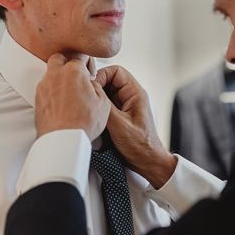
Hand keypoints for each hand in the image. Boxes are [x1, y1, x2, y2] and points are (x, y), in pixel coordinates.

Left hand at [35, 54, 109, 139]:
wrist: (63, 140)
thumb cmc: (82, 123)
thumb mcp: (103, 102)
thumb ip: (97, 86)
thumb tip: (91, 84)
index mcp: (73, 71)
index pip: (80, 56)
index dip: (87, 64)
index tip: (90, 73)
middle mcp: (56, 75)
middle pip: (60, 58)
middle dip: (68, 64)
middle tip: (77, 76)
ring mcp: (44, 86)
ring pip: (50, 73)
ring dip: (59, 78)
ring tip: (69, 92)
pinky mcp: (37, 98)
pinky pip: (45, 88)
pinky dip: (52, 91)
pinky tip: (61, 103)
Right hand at [95, 65, 176, 188]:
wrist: (149, 163)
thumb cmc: (141, 146)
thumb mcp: (120, 126)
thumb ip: (105, 107)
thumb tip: (89, 91)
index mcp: (135, 93)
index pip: (116, 71)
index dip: (101, 76)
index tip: (91, 88)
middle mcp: (130, 97)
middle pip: (108, 81)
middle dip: (96, 88)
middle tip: (85, 98)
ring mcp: (124, 106)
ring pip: (105, 93)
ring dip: (96, 99)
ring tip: (87, 108)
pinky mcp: (119, 116)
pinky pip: (105, 106)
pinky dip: (97, 109)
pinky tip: (91, 117)